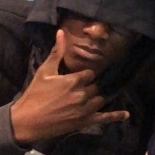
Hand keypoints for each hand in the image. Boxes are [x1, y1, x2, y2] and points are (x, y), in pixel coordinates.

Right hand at [10, 30, 128, 145]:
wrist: (28, 120)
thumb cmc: (35, 94)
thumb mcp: (45, 71)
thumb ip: (56, 52)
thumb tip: (61, 32)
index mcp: (74, 80)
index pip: (89, 74)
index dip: (83, 76)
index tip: (75, 79)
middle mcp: (83, 94)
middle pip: (94, 87)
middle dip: (87, 88)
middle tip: (75, 91)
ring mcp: (85, 109)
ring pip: (99, 99)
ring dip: (94, 98)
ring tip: (85, 99)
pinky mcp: (85, 122)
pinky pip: (105, 118)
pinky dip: (116, 116)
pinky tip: (126, 114)